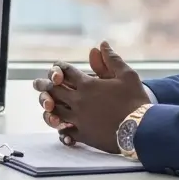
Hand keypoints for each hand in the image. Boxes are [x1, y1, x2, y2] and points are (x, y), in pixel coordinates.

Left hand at [31, 41, 149, 153]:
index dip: (59, 67)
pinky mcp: (83, 135)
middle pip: (54, 90)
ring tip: (45, 105)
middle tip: (36, 83)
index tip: (56, 67)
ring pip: (55, 111)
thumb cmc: (135, 100)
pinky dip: (61, 130)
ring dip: (48, 107)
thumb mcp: (126, 75)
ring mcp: (79, 119)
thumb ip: (111, 59)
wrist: (142, 128)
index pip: (66, 72)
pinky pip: (66, 132)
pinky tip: (60, 129)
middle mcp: (78, 101)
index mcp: (87, 85)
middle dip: (44, 85)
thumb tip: (102, 44)